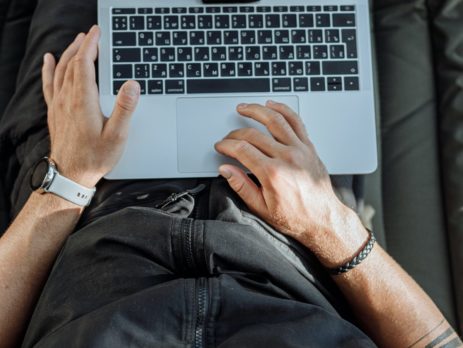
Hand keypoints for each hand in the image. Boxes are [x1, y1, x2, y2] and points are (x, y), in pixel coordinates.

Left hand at [42, 25, 139, 187]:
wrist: (71, 175)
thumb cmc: (95, 157)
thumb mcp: (117, 136)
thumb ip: (125, 109)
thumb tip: (132, 84)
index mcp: (84, 101)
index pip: (85, 64)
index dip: (91, 45)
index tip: (97, 33)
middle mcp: (68, 99)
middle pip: (72, 63)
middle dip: (82, 45)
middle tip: (92, 34)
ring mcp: (59, 105)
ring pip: (61, 70)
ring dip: (69, 53)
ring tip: (77, 41)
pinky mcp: (55, 112)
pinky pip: (49, 83)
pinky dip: (49, 69)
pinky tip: (49, 60)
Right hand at [215, 101, 358, 251]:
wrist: (322, 219)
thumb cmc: (295, 217)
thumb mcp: (261, 207)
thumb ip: (241, 186)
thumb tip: (226, 170)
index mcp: (272, 173)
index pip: (242, 149)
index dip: (227, 145)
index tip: (221, 146)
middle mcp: (287, 157)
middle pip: (254, 134)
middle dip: (235, 133)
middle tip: (228, 138)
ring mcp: (300, 149)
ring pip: (275, 120)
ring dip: (257, 110)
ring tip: (244, 108)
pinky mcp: (309, 147)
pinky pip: (296, 122)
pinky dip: (283, 110)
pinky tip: (272, 105)